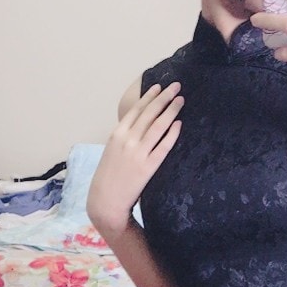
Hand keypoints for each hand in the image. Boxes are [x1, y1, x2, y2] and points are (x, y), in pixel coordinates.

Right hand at [86, 81, 183, 238]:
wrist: (105, 201)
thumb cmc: (108, 175)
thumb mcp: (112, 150)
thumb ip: (124, 136)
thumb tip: (139, 122)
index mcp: (117, 134)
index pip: (136, 110)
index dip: (150, 96)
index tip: (160, 86)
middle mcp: (127, 140)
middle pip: (150, 113)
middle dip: (164, 97)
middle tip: (176, 86)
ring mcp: (138, 153)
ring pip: (158, 126)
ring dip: (171, 110)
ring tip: (181, 100)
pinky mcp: (148, 167)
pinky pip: (163, 147)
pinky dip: (172, 134)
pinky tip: (179, 124)